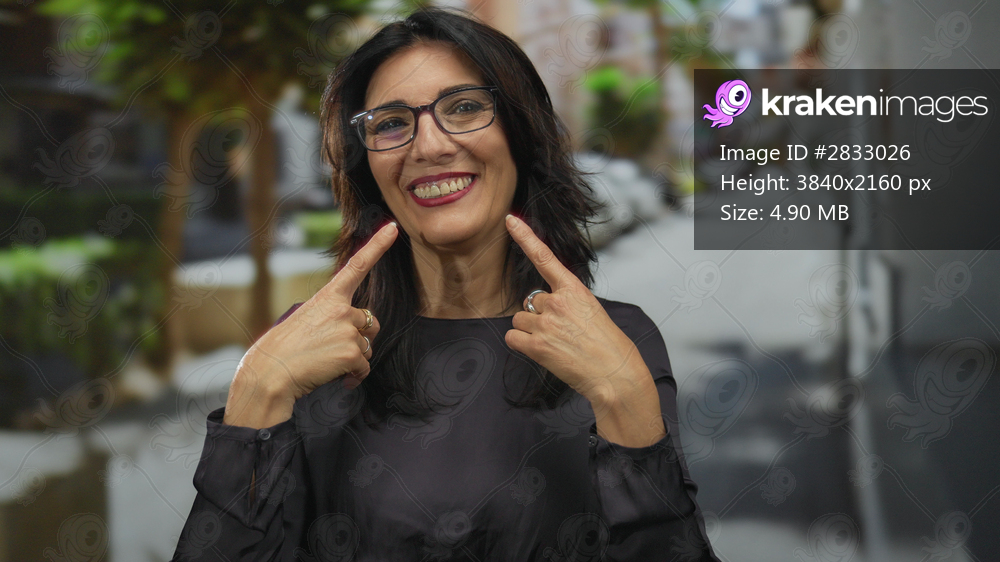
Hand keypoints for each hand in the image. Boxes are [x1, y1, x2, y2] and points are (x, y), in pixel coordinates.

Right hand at [224, 221, 397, 427]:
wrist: (270, 372)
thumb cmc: (284, 349)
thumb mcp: (306, 319)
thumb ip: (333, 317)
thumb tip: (358, 332)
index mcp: (328, 296)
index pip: (358, 265)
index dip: (378, 246)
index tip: (393, 228)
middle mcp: (341, 308)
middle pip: (370, 322)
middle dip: (359, 338)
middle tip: (331, 349)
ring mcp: (348, 329)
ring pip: (368, 347)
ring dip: (353, 359)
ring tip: (326, 362)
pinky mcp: (352, 352)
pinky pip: (364, 367)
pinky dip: (353, 376)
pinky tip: (335, 376)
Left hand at [503, 215, 650, 408]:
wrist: (615, 373)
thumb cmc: (607, 345)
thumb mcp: (592, 311)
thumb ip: (566, 302)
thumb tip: (540, 306)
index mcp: (575, 290)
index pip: (545, 257)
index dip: (525, 237)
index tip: (510, 220)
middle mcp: (558, 302)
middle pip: (530, 301)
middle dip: (540, 316)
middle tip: (562, 332)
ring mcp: (547, 323)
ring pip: (520, 319)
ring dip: (531, 331)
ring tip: (556, 344)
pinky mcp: (537, 345)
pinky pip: (513, 338)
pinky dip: (522, 345)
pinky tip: (542, 352)